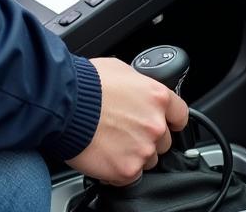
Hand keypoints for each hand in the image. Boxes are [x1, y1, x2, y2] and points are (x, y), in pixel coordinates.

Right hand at [65, 57, 188, 186]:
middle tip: (125, 130)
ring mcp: (143, 149)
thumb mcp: (121, 70)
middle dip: (147, 137)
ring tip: (111, 141)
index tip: (165, 123)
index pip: (180, 115)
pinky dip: (119, 168)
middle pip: (163, 141)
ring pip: (148, 159)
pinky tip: (105, 153)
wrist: (64, 104)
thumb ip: (139, 85)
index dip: (171, 120)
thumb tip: (139, 92)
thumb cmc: (87, 84)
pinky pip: (130, 175)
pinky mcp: (127, 170)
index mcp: (157, 97)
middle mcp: (155, 125)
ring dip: (134, 153)